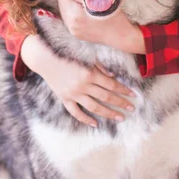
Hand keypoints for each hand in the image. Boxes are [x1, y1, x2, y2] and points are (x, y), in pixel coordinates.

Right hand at [20, 33, 135, 126]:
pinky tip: (96, 124)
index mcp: (90, 73)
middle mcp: (83, 85)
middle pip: (106, 97)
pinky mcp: (65, 99)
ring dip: (109, 113)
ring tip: (120, 117)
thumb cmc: (68, 54)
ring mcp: (73, 94)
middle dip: (121, 103)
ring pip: (95, 107)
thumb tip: (113, 77)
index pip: (111, 84)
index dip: (123, 90)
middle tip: (131, 108)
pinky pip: (76, 113)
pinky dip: (86, 120)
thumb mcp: (86, 56)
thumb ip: (100, 67)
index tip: (133, 95)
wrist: (46, 58)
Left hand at [55, 0, 145, 53]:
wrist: (122, 37)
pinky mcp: (75, 32)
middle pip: (61, 0)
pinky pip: (67, 15)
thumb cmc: (116, 18)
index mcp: (76, 16)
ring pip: (63, 8)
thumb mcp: (101, 2)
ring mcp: (73, 29)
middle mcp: (72, 24)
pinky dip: (67, 4)